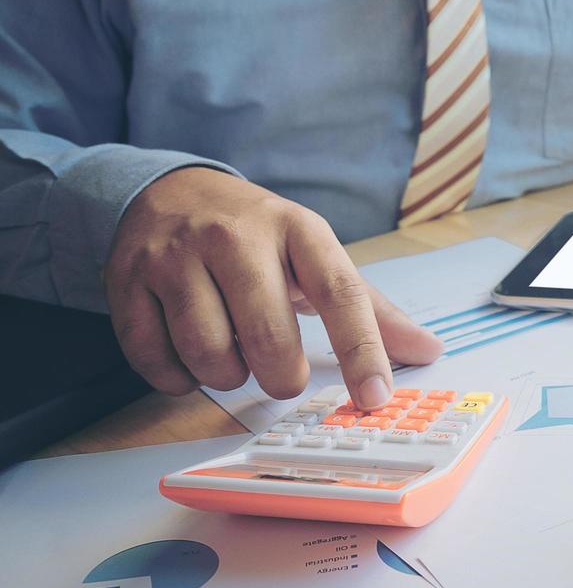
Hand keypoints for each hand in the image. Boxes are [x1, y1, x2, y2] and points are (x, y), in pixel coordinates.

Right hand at [105, 168, 442, 407]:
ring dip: (227, 376)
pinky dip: (178, 378)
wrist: (170, 191)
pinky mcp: (127, 280)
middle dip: (281, 376)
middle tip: (282, 374)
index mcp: (298, 230)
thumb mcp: (317, 256)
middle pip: (269, 337)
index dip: (362, 349)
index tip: (377, 396)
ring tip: (235, 355)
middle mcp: (236, 237)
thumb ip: (371, 307)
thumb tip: (430, 350)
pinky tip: (190, 359)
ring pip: (209, 353)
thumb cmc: (258, 236)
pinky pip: (154, 360)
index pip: (341, 294)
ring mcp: (176, 256)